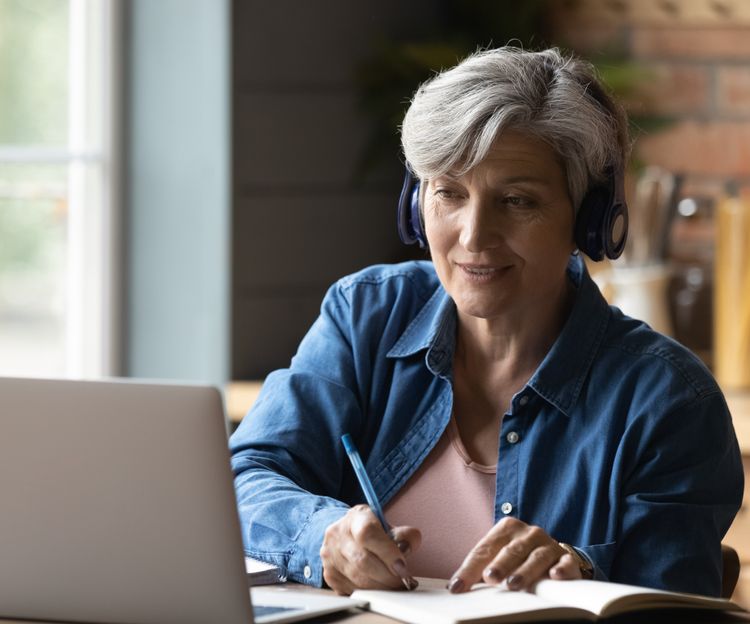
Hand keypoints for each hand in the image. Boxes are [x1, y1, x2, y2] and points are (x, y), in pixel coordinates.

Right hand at [320, 504, 420, 594]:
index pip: (368, 533)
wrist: (343, 534)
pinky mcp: (330, 574)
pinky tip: (379, 588)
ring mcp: (330, 555)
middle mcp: (338, 535)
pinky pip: (352, 590)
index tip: (402, 566)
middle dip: (388, 576)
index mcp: (355, 518)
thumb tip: (408, 547)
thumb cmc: (370, 530)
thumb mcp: (387, 525)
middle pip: (363, 561)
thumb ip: (404, 535)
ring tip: (394, 586)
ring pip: (358, 579)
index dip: (387, 552)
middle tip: (403, 581)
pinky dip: (370, 592)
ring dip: (381, 587)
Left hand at [448, 517, 581, 592]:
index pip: (484, 549)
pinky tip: (554, 576)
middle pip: (510, 550)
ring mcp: (548, 544)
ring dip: (524, 571)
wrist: (554, 556)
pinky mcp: (566, 558)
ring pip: (536, 557)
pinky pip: (565, 563)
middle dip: (499, 565)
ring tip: (513, 584)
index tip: (457, 587)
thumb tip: (456, 587)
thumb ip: (480, 568)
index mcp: (506, 528)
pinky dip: (561, 569)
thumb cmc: (519, 558)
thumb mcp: (499, 558)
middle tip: (489, 578)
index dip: (470, 568)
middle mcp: (528, 533)